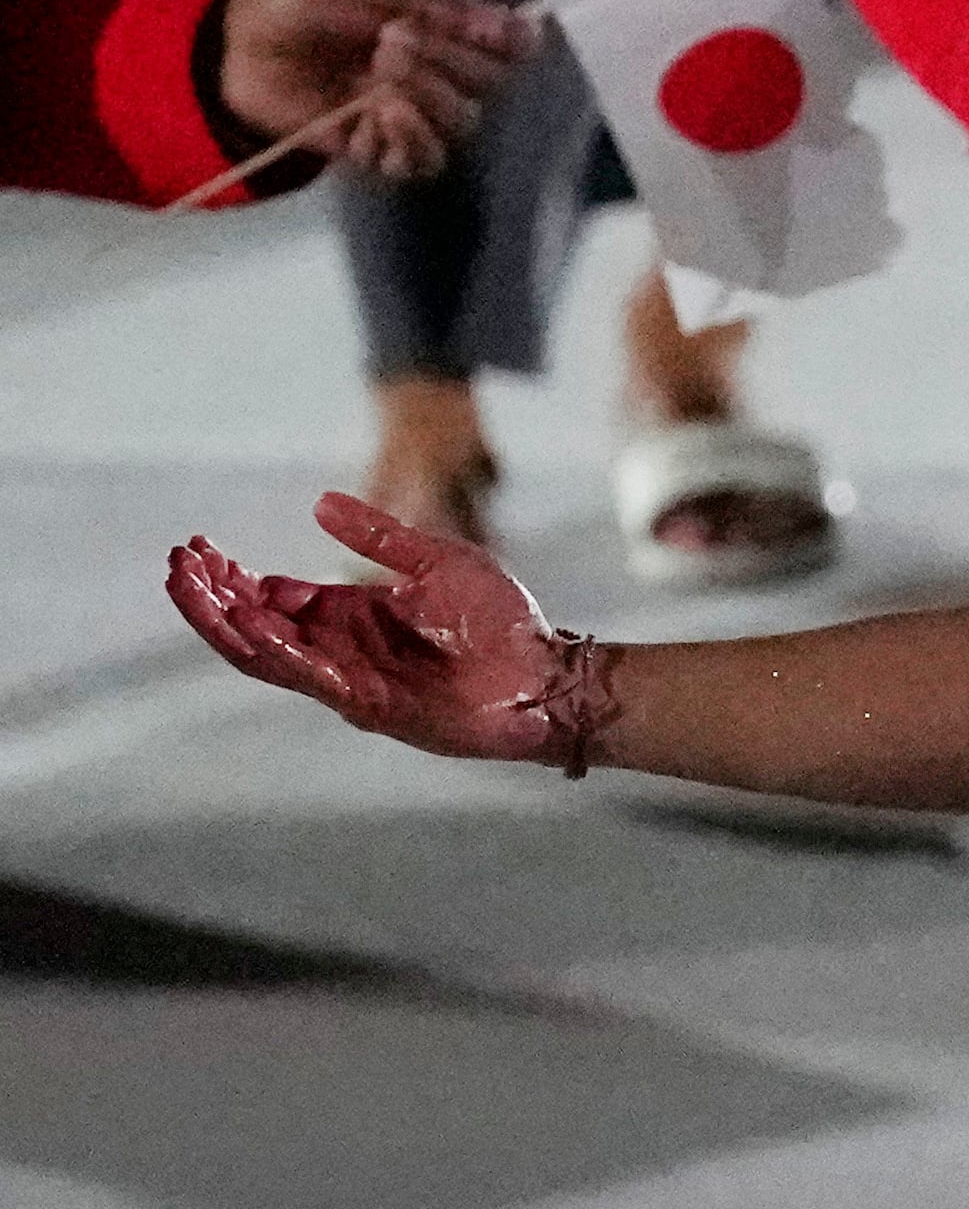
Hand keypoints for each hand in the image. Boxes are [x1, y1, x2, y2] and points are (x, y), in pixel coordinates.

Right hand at [166, 494, 589, 764]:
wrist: (549, 674)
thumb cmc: (502, 623)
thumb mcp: (438, 561)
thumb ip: (380, 537)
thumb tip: (320, 503)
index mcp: (351, 615)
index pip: (272, 597)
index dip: (232, 576)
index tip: (199, 546)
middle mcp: (341, 649)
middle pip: (254, 627)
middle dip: (211, 597)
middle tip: (177, 563)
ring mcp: (350, 680)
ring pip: (266, 655)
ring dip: (225, 622)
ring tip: (191, 587)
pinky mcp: (371, 705)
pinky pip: (310, 678)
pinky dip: (276, 650)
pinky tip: (249, 623)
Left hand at [217, 0, 534, 183]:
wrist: (231, 45)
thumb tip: (518, 25)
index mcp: (442, 26)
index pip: (509, 44)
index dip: (510, 41)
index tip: (488, 32)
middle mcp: (437, 72)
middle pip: (490, 84)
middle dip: (450, 60)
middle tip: (394, 38)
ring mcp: (410, 114)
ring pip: (463, 124)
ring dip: (428, 98)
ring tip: (379, 77)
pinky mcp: (381, 151)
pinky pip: (426, 161)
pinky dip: (409, 138)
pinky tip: (377, 116)